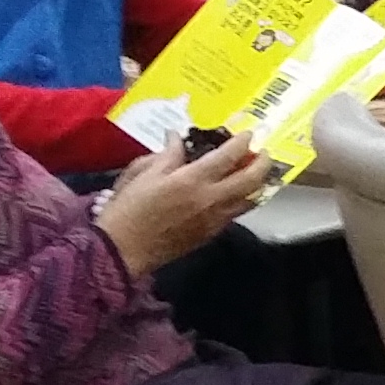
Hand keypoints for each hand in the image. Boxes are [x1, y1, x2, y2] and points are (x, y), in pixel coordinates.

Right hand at [96, 131, 276, 273]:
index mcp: (191, 180)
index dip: (242, 142)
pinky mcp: (212, 234)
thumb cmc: (126, 210)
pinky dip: (244, 200)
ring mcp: (214, 219)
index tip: (249, 133)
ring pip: (251, 199)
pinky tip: (238, 193)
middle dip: (263, 163)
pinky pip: (236, 213)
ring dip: (259, 183)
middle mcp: (210, 199)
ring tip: (256, 172)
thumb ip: (166, 155)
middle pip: (251, 179)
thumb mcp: (141, 174)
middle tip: (264, 152)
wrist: (121, 251)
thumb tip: (176, 137)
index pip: (228, 156)